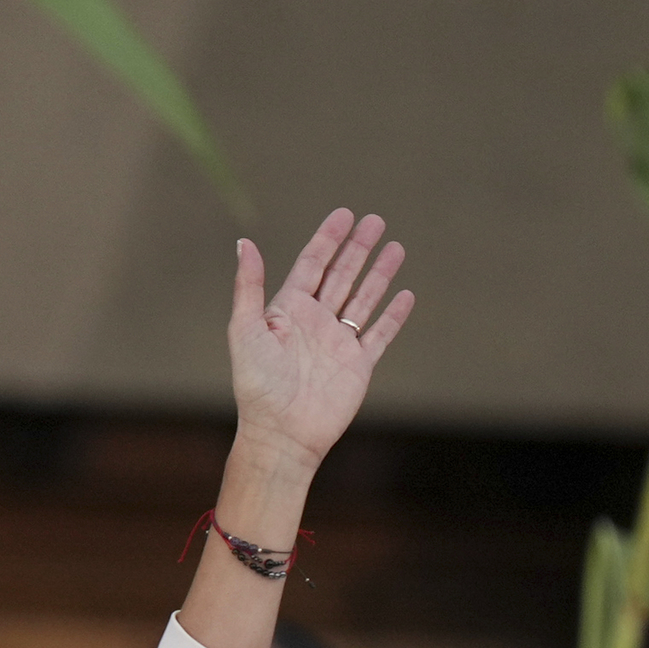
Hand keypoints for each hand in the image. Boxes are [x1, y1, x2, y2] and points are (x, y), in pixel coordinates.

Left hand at [227, 210, 413, 470]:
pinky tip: (405, 294)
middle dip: (358, 248)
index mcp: (288, 311)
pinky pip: (379, 334)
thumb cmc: (257, 384)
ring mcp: (338, 343)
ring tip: (396, 247)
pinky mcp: (358, 365)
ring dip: (379, 273)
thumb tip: (243, 242)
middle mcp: (315, 323)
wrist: (282, 433)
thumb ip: (248, 286)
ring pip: (363, 298)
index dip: (328, 239)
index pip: (312, 265)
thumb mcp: (246, 329)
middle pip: (341, 275)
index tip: (344, 214)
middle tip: (376, 220)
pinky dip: (393, 315)